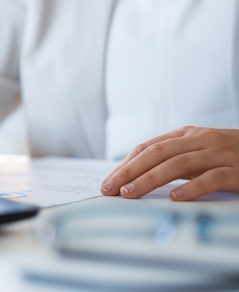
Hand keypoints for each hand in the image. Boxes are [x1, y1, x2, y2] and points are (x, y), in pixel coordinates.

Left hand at [101, 126, 238, 200]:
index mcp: (186, 135)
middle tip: (110, 189)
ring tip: (131, 193)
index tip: (107, 182)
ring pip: (177, 164)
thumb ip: (171, 161)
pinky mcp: (237, 170)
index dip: (125, 164)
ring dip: (150, 179)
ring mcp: (219, 153)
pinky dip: (192, 188)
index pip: (148, 147)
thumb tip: (133, 178)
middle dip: (129, 171)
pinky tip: (176, 198)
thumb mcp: (198, 154)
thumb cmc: (229, 158)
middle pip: (156, 153)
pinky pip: (212, 178)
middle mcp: (200, 140)